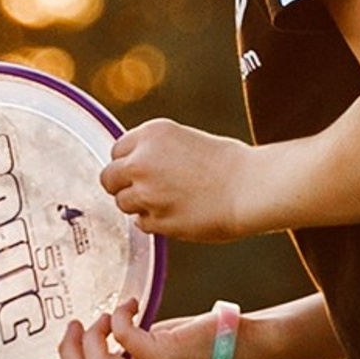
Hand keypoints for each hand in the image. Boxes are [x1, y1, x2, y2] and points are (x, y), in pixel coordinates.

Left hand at [101, 119, 258, 243]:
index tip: (140, 171)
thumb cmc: (228, 164)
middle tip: (144, 191)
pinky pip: (141, 224)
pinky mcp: (156, 220)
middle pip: (109, 178)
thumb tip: (132, 169)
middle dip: (123, 185)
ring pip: (122, 203)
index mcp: (151, 134)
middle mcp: (142, 161)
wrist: (250, 188)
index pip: (117, 151)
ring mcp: (146, 193)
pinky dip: (154, 222)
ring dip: (139, 205)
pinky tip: (177, 214)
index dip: (128, 163)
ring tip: (168, 202)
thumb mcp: (185, 140)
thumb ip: (155, 152)